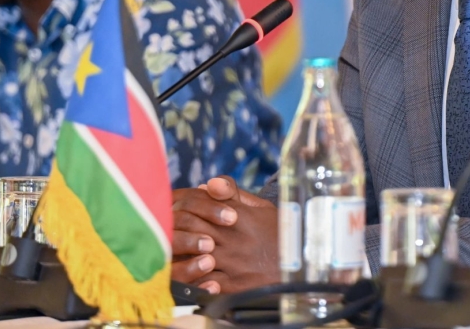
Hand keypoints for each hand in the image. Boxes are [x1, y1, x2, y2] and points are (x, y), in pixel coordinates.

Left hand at [172, 176, 278, 293]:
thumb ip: (234, 193)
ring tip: (174, 250)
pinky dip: (193, 278)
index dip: (186, 205)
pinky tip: (187, 273)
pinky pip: (205, 283)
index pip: (203, 204)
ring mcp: (232, 263)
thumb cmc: (280, 232)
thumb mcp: (261, 206)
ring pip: (195, 256)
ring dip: (182, 253)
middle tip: (168, 226)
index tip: (178, 206)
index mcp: (239, 216)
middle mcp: (233, 238)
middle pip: (194, 229)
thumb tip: (207, 185)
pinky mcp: (234, 285)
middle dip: (179, 227)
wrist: (300, 264)